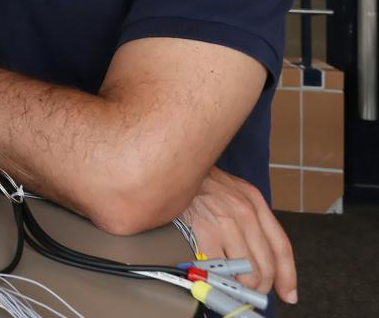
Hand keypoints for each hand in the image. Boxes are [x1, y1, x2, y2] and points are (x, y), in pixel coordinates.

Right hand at [181, 166, 296, 303]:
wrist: (169, 162)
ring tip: (228, 285)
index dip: (287, 276)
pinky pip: (219, 267)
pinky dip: (217, 277)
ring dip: (238, 285)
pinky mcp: (202, 229)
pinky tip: (211, 274)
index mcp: (254, 202)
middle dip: (258, 286)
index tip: (288, 294)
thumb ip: (247, 219)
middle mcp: (244, 211)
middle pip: (265, 265)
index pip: (281, 246)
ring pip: (245, 271)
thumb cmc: (196, 181)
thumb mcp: (230, 191)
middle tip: (249, 293)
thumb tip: (254, 256)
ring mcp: (224, 220)